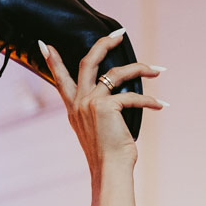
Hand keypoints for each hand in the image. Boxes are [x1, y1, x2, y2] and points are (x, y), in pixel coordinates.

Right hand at [39, 33, 163, 174]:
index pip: (59, 78)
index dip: (52, 60)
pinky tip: (160, 106)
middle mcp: (79, 102)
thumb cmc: (107, 154)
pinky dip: (149, 101)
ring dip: (140, 68)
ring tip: (157, 70)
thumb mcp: (95, 129)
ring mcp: (91, 102)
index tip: (45, 44)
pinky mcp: (107, 107)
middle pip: (88, 61)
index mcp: (73, 107)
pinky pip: (133, 96)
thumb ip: (98, 110)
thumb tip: (115, 97)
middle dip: (103, 43)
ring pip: (117, 73)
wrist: (109, 170)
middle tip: (118, 35)